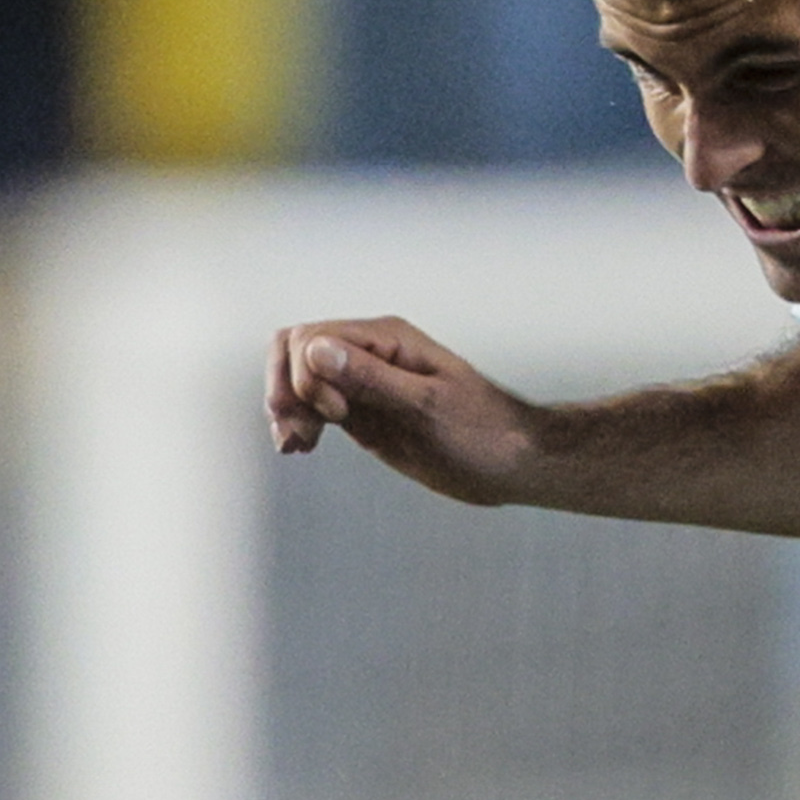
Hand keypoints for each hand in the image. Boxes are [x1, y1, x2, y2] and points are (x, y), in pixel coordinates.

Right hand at [265, 315, 542, 504]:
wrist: (513, 462)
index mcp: (388, 338)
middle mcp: (371, 352)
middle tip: (298, 434)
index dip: (306, 376)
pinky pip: (314, 404)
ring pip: (299, 376)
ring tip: (295, 446)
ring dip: (286, 407)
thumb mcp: (426, 407)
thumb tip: (314, 349)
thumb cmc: (483, 432)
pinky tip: (300, 448)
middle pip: (295, 349)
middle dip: (285, 389)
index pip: (312, 337)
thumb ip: (370, 378)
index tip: (336, 415)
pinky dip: (298, 421)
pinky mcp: (363, 411)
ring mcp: (365, 382)